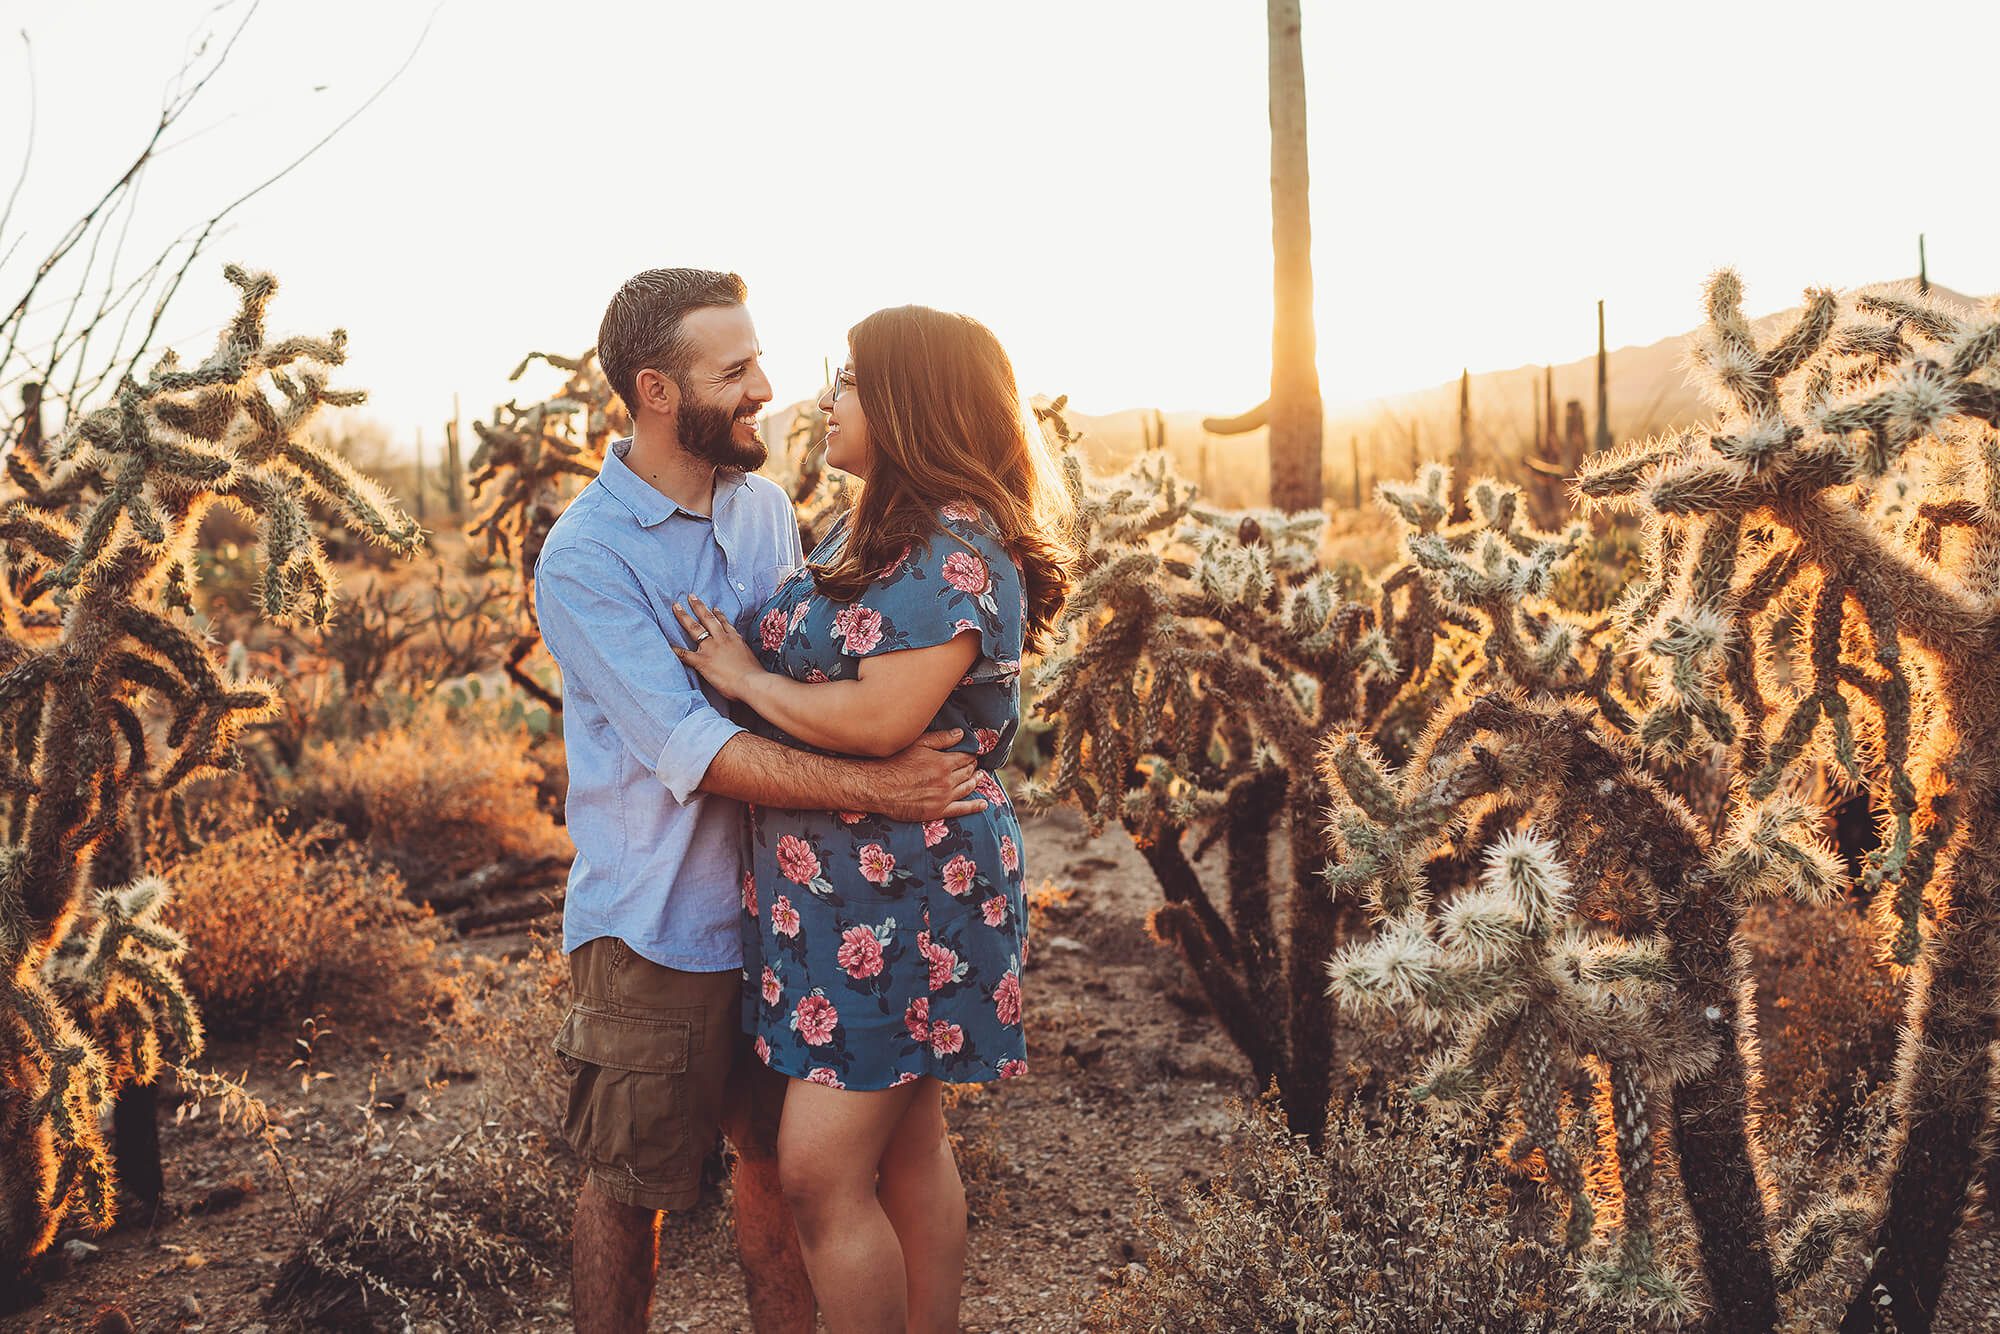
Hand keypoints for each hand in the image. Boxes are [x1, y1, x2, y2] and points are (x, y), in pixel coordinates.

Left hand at [670, 595, 762, 701]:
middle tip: (691, 597)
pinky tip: (668, 645)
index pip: (724, 623)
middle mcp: (721, 639)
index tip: (714, 608)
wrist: (751, 682)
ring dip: (684, 616)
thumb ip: (745, 656)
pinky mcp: (702, 661)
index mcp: (735, 639)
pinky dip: (675, 649)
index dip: (718, 614)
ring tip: (676, 606)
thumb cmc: (755, 675)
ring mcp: (711, 648)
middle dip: (698, 607)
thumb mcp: (752, 659)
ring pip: (695, 628)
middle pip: (708, 619)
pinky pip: (685, 654)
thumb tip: (745, 661)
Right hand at [872, 729, 988, 821]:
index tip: (972, 753)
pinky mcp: (937, 811)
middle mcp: (947, 781)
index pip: (966, 757)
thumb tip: (961, 734)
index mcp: (944, 763)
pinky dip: (974, 807)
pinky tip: (983, 804)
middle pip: (968, 772)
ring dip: (975, 781)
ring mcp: (943, 798)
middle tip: (975, 764)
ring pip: (967, 788)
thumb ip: (941, 739)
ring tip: (979, 777)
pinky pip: (961, 810)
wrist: (877, 787)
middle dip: (973, 766)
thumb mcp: (917, 744)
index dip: (971, 754)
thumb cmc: (894, 762)